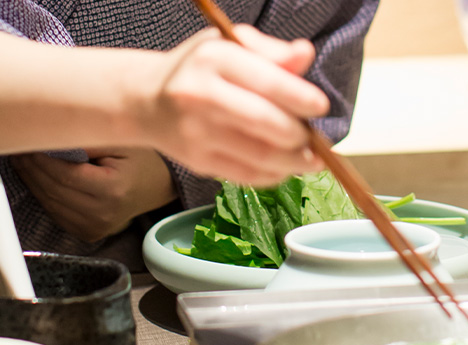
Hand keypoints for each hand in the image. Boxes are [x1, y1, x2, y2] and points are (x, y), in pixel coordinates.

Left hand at [10, 148, 176, 241]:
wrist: (158, 185)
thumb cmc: (142, 159)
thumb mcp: (120, 141)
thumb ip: (86, 140)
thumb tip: (48, 137)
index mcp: (113, 191)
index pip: (64, 175)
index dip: (40, 160)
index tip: (26, 144)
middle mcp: (103, 214)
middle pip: (53, 190)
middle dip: (31, 168)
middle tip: (18, 149)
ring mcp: (96, 228)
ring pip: (50, 204)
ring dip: (32, 182)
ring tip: (22, 160)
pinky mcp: (89, 233)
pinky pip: (57, 213)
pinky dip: (43, 195)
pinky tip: (36, 178)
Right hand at [138, 25, 327, 186]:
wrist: (147, 100)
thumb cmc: (198, 70)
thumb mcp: (230, 45)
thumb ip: (270, 51)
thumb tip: (305, 55)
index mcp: (214, 59)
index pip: (266, 81)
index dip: (300, 97)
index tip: (320, 106)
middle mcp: (201, 96)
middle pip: (264, 122)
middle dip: (299, 135)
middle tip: (316, 138)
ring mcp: (196, 133)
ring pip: (259, 155)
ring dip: (294, 162)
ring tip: (311, 159)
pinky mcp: (197, 161)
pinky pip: (246, 176)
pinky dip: (273, 175)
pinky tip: (286, 168)